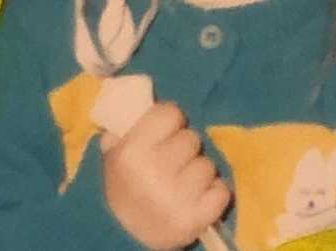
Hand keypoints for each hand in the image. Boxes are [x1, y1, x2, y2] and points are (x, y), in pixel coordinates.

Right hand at [102, 101, 230, 249]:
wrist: (121, 241)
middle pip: (192, 138)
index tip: (164, 135)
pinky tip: (197, 201)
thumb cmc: (123, 190)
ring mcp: (174, 199)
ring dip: (199, 175)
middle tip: (171, 166)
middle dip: (185, 150)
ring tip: (181, 187)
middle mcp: (151, 173)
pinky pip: (222, 191)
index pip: (171, 112)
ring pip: (208, 165)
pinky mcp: (194, 220)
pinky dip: (214, 196)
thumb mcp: (114, 158)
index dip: (170, 123)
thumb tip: (138, 98)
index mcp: (130, 153)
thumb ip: (126, 128)